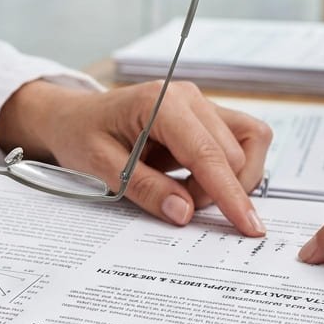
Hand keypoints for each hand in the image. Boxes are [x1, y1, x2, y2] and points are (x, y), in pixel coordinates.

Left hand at [0, 81, 271, 235]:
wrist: (74, 117)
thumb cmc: (82, 135)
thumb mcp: (102, 167)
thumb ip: (145, 189)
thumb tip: (184, 213)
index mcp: (160, 103)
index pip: (209, 154)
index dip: (230, 194)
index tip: (248, 226)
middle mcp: (188, 97)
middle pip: (234, 153)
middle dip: (215, 191)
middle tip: (175, 203)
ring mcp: (201, 103)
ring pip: (247, 144)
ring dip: (227, 179)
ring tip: (185, 188)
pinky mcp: (206, 114)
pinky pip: (239, 142)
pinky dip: (226, 169)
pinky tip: (193, 177)